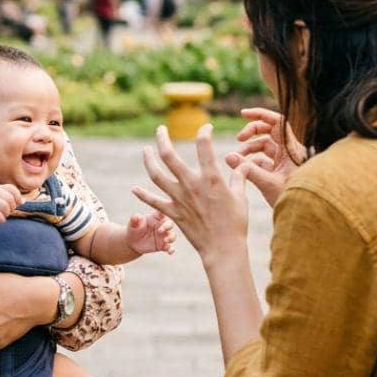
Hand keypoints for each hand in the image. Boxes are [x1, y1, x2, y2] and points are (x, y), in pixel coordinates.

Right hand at [0, 184, 23, 225]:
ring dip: (6, 213)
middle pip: (10, 198)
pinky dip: (1, 219)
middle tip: (7, 211)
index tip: (18, 204)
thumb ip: (11, 199)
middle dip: (12, 207)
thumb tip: (23, 201)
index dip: (18, 197)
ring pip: (5, 206)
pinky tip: (0, 220)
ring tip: (3, 215)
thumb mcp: (0, 199)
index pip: (11, 189)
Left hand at [126, 211, 175, 254]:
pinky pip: (170, 247)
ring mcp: (164, 236)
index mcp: (156, 217)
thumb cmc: (134, 229)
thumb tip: (137, 216)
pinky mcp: (163, 245)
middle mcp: (162, 226)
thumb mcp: (133, 223)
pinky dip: (171, 249)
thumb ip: (135, 219)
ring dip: (171, 238)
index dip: (164, 213)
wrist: (133, 242)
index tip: (161, 216)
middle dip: (168, 226)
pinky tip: (170, 251)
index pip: (162, 213)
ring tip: (165, 240)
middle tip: (160, 231)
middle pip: (170, 224)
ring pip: (172, 235)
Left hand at [133, 124, 249, 258]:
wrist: (223, 248)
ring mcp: (179, 199)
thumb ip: (238, 178)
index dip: (204, 132)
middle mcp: (191, 185)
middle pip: (169, 156)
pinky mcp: (173, 213)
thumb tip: (242, 165)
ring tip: (145, 150)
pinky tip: (134, 189)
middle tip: (160, 130)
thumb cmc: (235, 223)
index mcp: (211, 178)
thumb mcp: (241, 197)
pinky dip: (142, 195)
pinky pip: (153, 202)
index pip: (204, 145)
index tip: (206, 128)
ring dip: (148, 160)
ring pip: (156, 175)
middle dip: (162, 139)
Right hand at [224, 108, 305, 207]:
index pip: (277, 121)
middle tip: (238, 140)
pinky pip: (264, 159)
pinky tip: (243, 169)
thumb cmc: (293, 199)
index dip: (260, 114)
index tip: (243, 114)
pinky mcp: (280, 170)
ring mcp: (285, 160)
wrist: (306, 214)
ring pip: (264, 146)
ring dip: (249, 149)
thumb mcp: (268, 184)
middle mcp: (289, 151)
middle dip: (252, 133)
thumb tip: (227, 157)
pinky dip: (252, 161)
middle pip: (269, 131)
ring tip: (236, 159)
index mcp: (291, 149)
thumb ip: (247, 169)